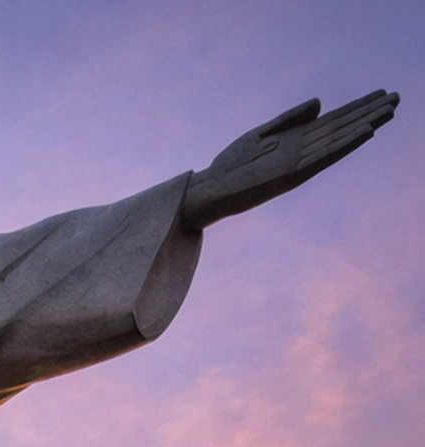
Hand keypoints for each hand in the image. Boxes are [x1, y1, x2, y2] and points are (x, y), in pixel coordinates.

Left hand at [181, 90, 398, 231]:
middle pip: (342, 128)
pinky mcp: (290, 175)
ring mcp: (298, 164)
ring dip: (364, 125)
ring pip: (338, 140)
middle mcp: (302, 152)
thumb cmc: (232, 165)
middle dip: (369, 113)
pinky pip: (322, 158)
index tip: (381, 95)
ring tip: (389, 111)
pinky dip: (344, 145)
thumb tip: (320, 103)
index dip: (357, 108)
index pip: (333, 121)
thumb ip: (290, 119)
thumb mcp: (262, 133)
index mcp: (296, 141)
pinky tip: (363, 133)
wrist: (209, 191)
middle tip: (397, 98)